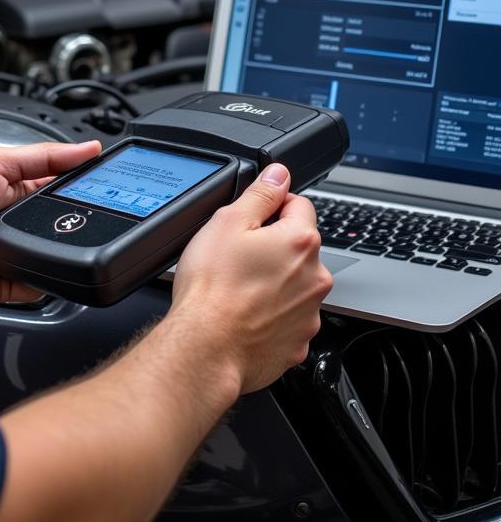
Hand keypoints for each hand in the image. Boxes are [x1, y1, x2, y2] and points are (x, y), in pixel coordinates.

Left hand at [0, 141, 100, 304]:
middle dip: (76, 215)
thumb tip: (85, 148)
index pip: (60, 182)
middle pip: (64, 218)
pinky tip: (49, 266)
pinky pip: (43, 282)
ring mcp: (17, 250)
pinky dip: (49, 277)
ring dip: (62, 244)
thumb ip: (42, 155)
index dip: (81, 180)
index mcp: (16, 187)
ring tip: (62, 234)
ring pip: (58, 250)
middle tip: (88, 209)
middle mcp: (18, 219)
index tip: (105, 177)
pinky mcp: (13, 281)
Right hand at [170, 163, 332, 394]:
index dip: (272, 206)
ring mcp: (309, 313)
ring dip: (274, 280)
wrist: (206, 347)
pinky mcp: (298, 342)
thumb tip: (279, 174)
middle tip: (237, 255)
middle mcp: (315, 277)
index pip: (299, 204)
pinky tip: (244, 313)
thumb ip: (260, 194)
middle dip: (273, 246)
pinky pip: (288, 317)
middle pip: (299, 246)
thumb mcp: (227, 222)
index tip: (251, 220)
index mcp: (300, 241)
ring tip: (237, 288)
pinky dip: (271, 314)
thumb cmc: (212, 289)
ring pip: (294, 283)